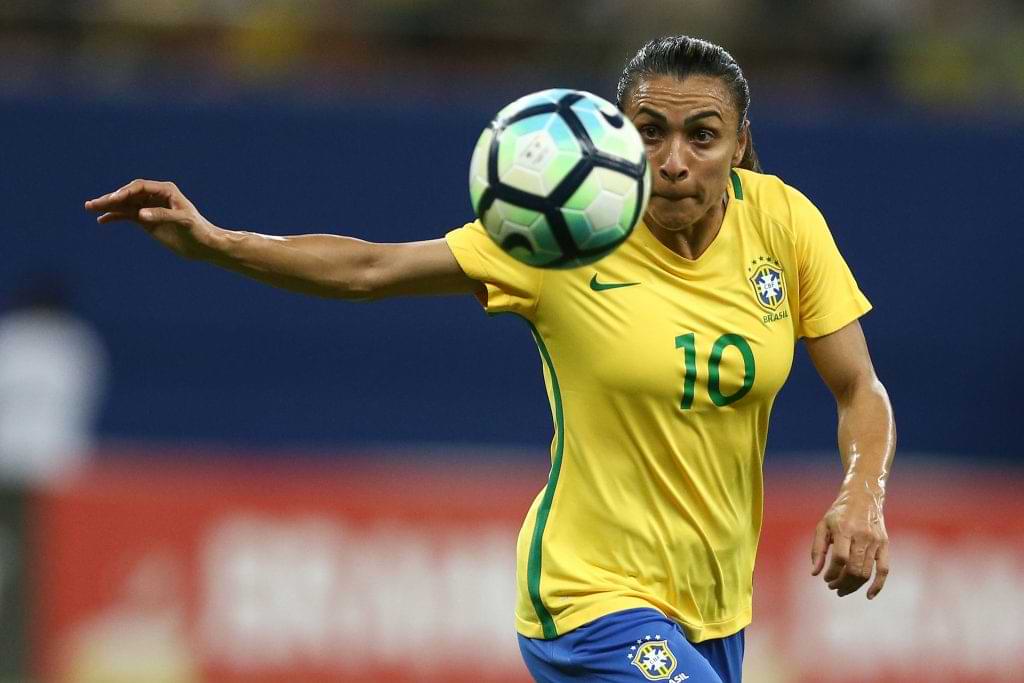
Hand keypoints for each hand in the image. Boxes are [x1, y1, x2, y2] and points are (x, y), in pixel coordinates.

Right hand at [84, 179, 216, 259]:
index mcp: (166, 190)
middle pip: (129, 194)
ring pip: (125, 204)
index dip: (125, 192)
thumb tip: (140, 214)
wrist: (203, 245)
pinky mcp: (147, 220)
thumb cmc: (198, 230)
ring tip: (89, 208)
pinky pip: (127, 215)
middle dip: (111, 198)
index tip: (113, 200)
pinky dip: (115, 216)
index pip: (140, 187)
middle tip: (93, 204)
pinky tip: (102, 220)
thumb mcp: (183, 222)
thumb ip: (162, 216)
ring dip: (108, 206)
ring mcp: (150, 208)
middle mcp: (155, 196)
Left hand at [811, 487, 888, 598]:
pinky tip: (869, 595)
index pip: (840, 559)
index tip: (825, 578)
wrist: (863, 497)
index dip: (832, 573)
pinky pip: (884, 570)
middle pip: (854, 569)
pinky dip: (878, 585)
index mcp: (844, 529)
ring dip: (853, 586)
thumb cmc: (839, 513)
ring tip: (842, 590)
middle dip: (842, 583)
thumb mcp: (822, 526)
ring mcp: (875, 541)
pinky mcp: (885, 545)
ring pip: (866, 572)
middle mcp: (862, 536)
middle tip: (833, 587)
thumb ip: (817, 549)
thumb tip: (815, 573)